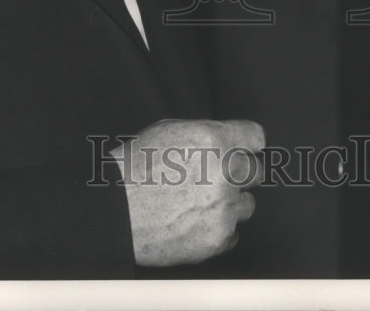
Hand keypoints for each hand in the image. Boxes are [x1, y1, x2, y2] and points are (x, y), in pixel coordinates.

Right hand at [114, 118, 263, 265]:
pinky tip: (194, 222)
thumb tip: (231, 140)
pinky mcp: (217, 239)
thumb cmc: (136, 168)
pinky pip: (233, 233)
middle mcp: (226, 173)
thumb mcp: (173, 131)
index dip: (247, 144)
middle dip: (239, 174)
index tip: (244, 150)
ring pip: (247, 204)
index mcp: (216, 140)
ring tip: (199, 203)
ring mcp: (223, 208)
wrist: (112, 211)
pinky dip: (218, 229)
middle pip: (256, 171)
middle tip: (215, 179)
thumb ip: (209, 135)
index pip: (256, 137)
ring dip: (230, 203)